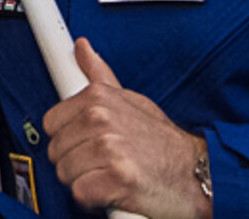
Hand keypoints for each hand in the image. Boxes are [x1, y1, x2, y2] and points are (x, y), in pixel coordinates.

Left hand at [42, 39, 211, 218]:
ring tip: (110, 176)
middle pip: (55, 152)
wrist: (197, 173)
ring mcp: (109, 148)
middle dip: (75, 164)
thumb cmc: (162, 141)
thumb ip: (100, 76)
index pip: (51, 123)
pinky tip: (113, 192)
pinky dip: (95, 201)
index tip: (84, 144)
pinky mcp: (117, 178)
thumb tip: (81, 47)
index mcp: (98, 98)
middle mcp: (101, 119)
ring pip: (65, 174)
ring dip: (85, 183)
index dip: (67, 139)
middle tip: (103, 164)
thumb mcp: (131, 100)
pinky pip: (80, 194)